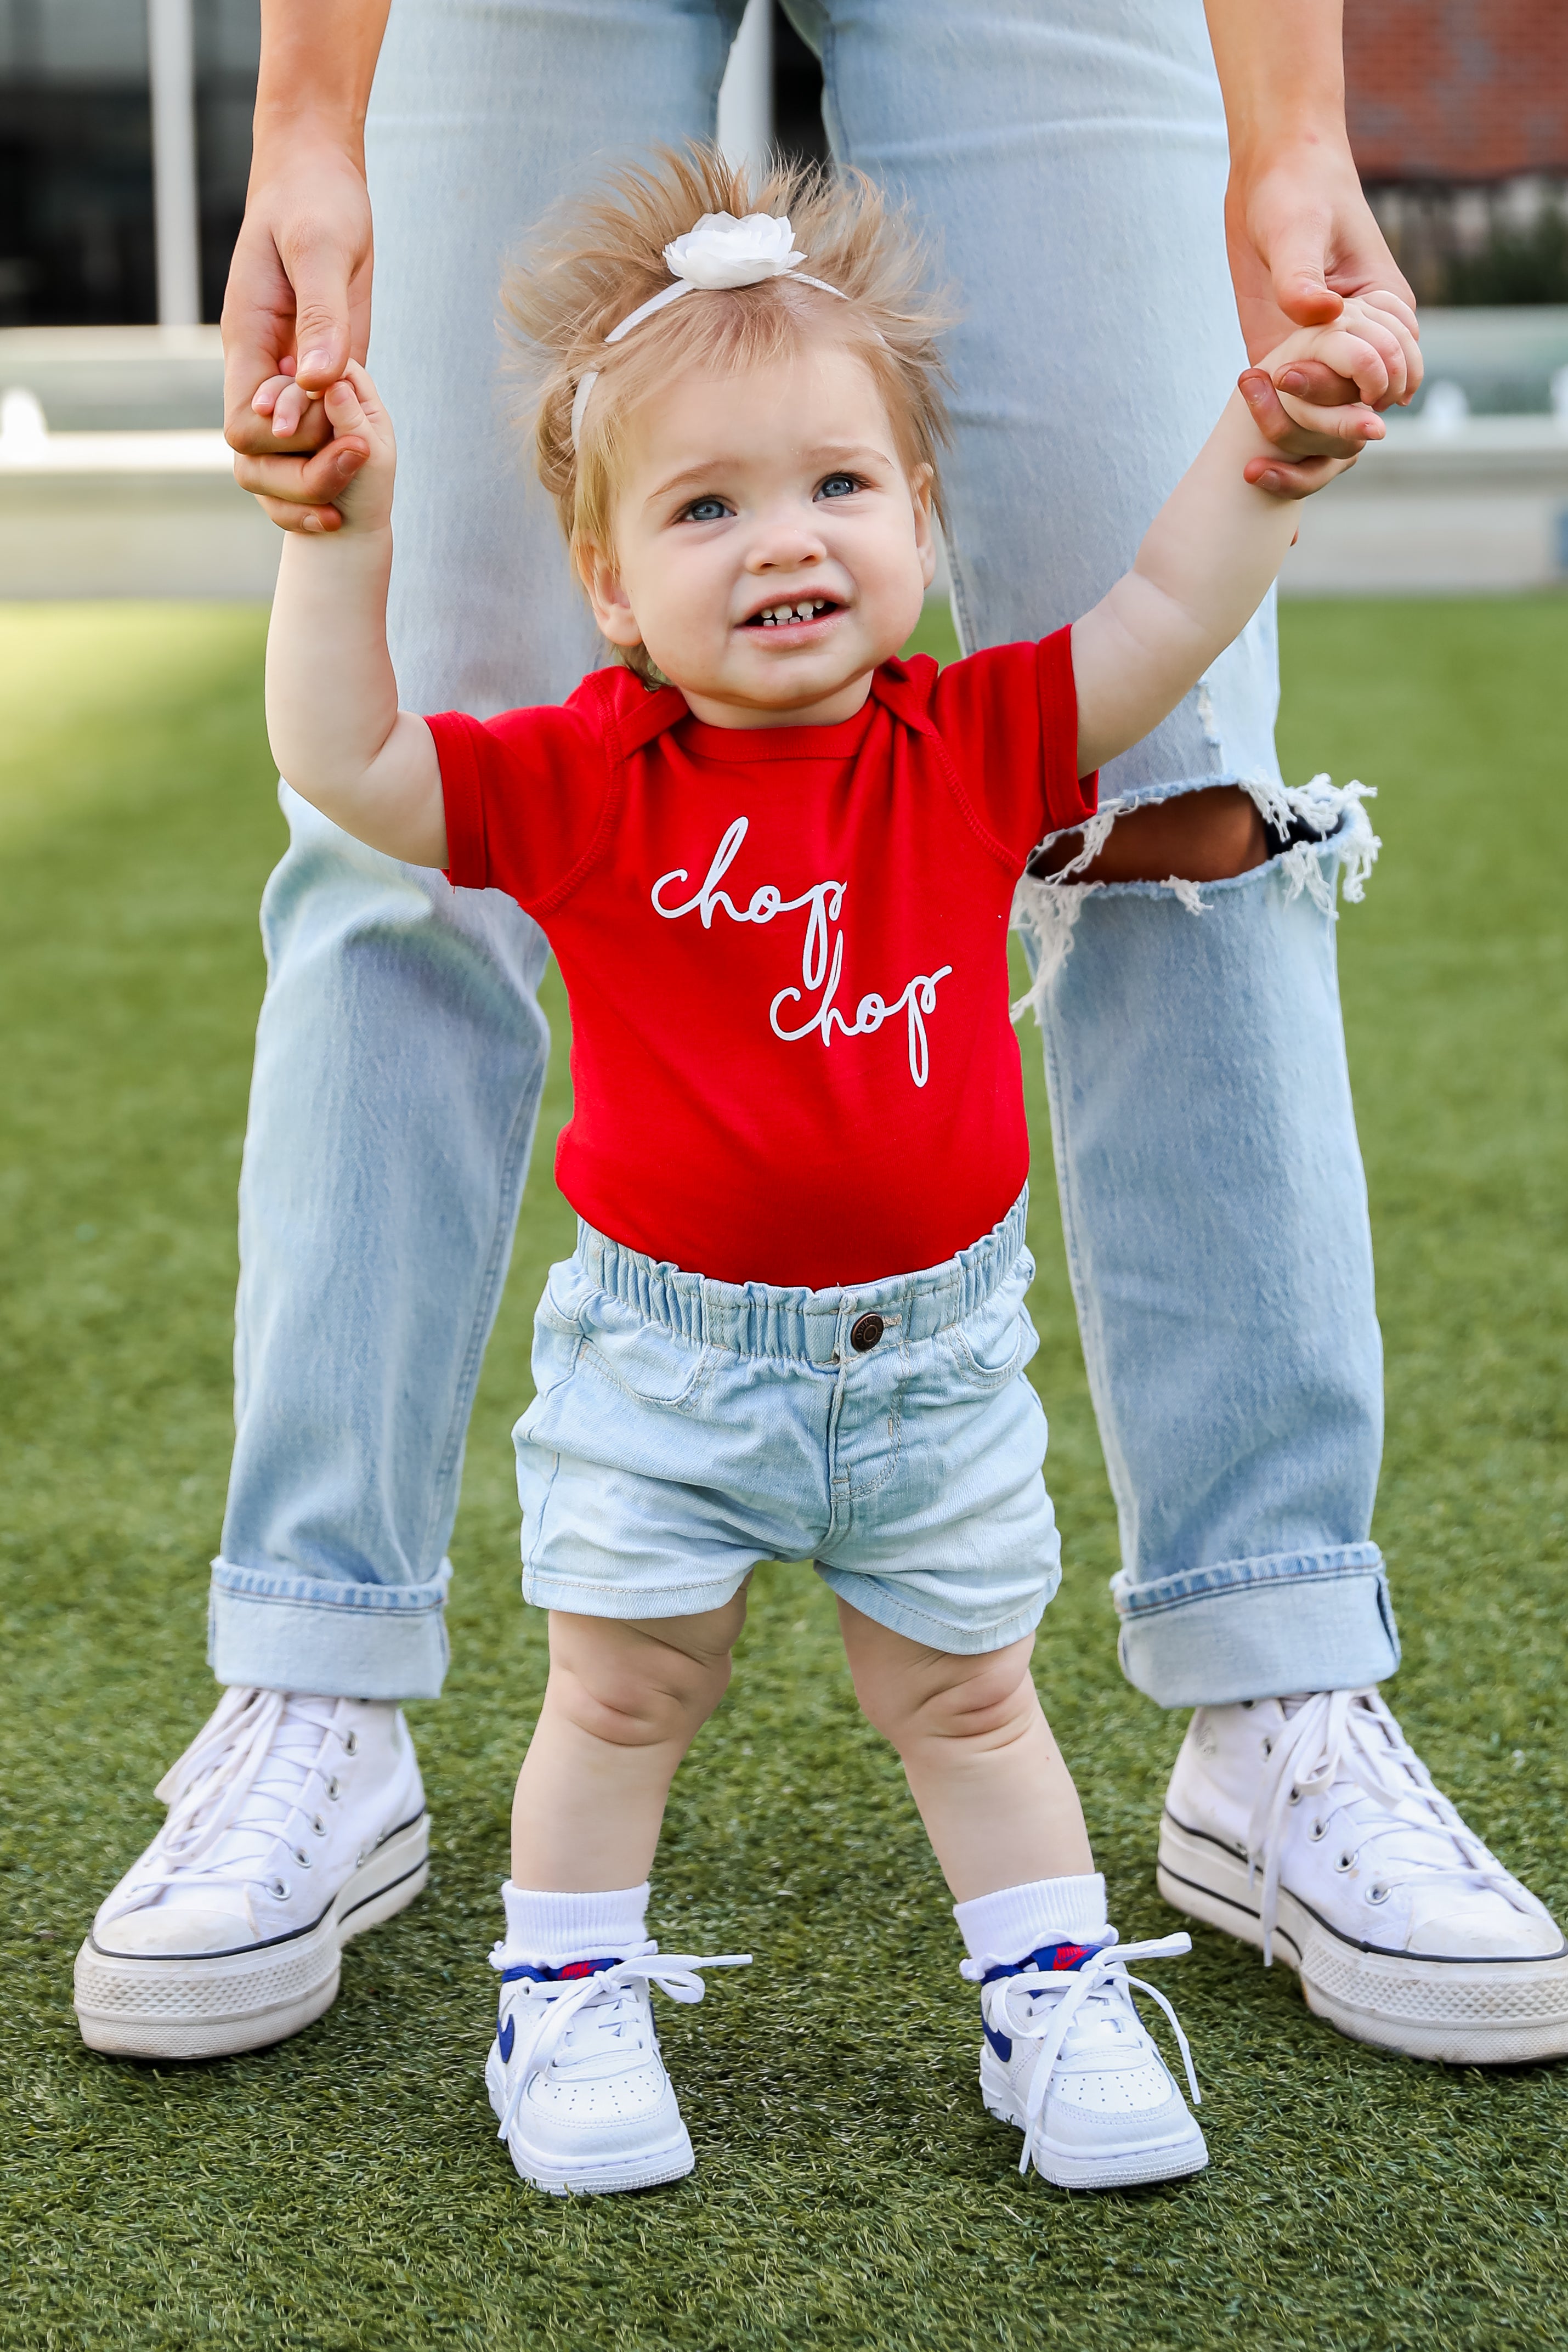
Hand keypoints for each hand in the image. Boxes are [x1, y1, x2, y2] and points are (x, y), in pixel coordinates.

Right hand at [221, 145, 374, 532]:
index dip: (283, 441)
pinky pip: (324, 431)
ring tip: (367, 448)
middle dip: (305, 471)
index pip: (243, 428)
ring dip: (325, 468)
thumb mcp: (321, 248)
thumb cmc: (314, 199)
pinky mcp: (324, 369)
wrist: (319, 176)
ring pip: (289, 455)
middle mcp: (263, 366)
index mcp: (247, 340)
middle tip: (359, 450)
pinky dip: (344, 446)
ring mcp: (291, 373)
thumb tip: (318, 382)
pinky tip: (371, 437)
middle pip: (261, 459)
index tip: (325, 412)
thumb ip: (320, 316)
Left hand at [1224, 134, 1422, 496]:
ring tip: (1250, 418)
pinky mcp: (1285, 360)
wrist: (1271, 173)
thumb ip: (1303, 277)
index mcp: (1386, 311)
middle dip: (1321, 425)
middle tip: (1275, 392)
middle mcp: (1361, 342)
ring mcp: (1324, 356)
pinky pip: (1290, 414)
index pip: (1388, 381)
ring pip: (1324, 424)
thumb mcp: (1298, 228)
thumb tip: (1317, 314)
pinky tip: (1248, 449)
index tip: (1299, 373)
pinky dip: (1277, 441)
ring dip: (1294, 438)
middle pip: (1356, 414)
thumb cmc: (1297, 189)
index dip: (1353, 397)